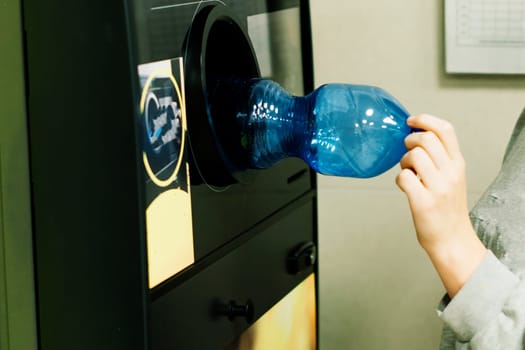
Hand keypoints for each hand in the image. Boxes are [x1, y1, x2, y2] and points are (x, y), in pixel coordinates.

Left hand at [396, 114, 485, 296]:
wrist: (452, 240)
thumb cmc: (447, 209)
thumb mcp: (452, 178)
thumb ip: (440, 159)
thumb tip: (416, 139)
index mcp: (457, 164)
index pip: (445, 130)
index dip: (425, 120)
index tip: (411, 121)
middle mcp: (450, 173)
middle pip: (426, 139)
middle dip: (410, 141)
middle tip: (406, 151)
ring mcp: (437, 188)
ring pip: (414, 156)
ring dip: (404, 161)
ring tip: (407, 171)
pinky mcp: (423, 202)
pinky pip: (403, 177)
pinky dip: (399, 179)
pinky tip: (404, 186)